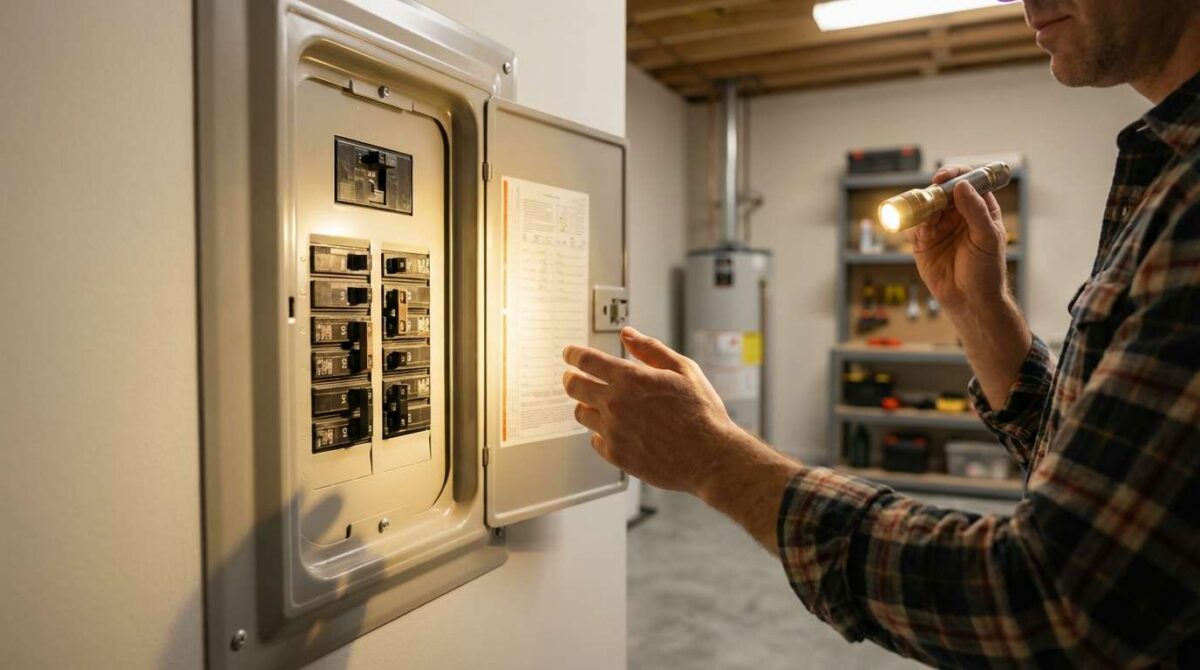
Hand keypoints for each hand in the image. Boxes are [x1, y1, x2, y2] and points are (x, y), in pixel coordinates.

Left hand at [561, 327, 757, 495]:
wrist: (710, 457)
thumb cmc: (701, 413)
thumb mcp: (684, 370)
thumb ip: (651, 349)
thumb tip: (628, 334)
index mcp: (631, 379)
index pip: (586, 360)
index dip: (573, 354)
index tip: (569, 353)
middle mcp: (616, 404)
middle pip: (573, 386)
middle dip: (571, 377)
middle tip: (573, 377)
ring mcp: (613, 431)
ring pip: (581, 413)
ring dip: (586, 405)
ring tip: (600, 405)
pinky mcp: (616, 455)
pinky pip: (595, 440)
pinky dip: (601, 432)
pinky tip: (616, 430)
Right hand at [908, 165, 1009, 314]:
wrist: (970, 301)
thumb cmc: (986, 271)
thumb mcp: (987, 238)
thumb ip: (975, 211)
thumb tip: (961, 186)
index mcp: (979, 208)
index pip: (966, 181)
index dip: (954, 174)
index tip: (942, 178)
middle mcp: (957, 214)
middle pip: (940, 191)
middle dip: (932, 191)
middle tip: (928, 198)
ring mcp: (939, 227)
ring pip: (924, 207)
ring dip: (921, 209)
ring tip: (926, 224)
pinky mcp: (922, 242)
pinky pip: (912, 226)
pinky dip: (912, 226)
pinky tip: (920, 236)